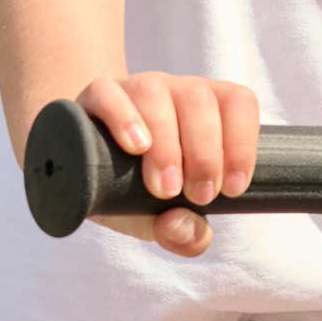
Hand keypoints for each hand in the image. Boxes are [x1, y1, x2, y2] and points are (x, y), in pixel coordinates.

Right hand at [79, 72, 259, 258]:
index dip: (242, 144)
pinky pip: (109, 93)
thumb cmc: (133, 186)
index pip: (237, 103)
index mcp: (203, 108)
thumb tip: (188, 232)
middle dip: (204, 153)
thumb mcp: (161, 214)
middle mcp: (173, 91)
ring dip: (166, 142)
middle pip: (199, 100)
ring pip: (155, 93)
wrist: (79, 165)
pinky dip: (123, 117)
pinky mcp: (94, 96)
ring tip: (165, 187)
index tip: (232, 189)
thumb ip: (182, 232)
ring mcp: (133, 88)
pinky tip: (135, 147)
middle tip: (197, 195)